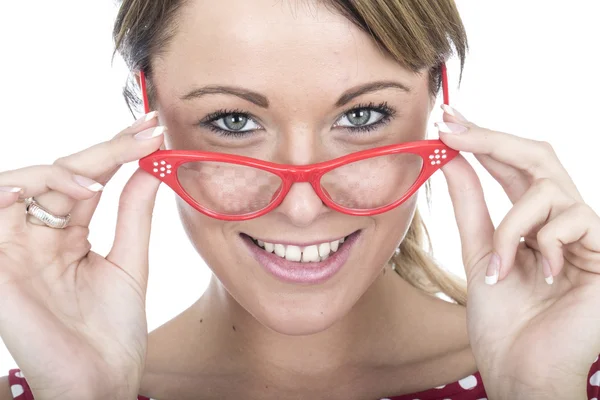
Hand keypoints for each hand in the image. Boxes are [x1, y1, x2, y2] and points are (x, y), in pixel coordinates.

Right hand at [0, 112, 164, 399]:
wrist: (100, 382)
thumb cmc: (112, 331)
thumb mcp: (129, 262)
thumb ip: (134, 214)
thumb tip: (154, 166)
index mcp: (70, 235)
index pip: (89, 180)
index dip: (118, 151)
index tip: (153, 130)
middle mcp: (40, 235)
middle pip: (63, 174)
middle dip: (105, 149)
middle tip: (145, 131)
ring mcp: (16, 248)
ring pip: (26, 182)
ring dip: (66, 169)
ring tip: (102, 176)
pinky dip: (14, 191)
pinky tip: (56, 186)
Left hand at [438, 105, 599, 398]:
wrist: (521, 366)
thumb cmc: (502, 316)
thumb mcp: (479, 248)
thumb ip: (469, 202)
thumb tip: (448, 155)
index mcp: (533, 220)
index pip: (510, 166)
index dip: (481, 139)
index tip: (447, 117)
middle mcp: (562, 219)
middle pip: (537, 155)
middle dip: (492, 138)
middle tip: (453, 127)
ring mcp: (588, 233)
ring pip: (545, 190)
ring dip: (510, 227)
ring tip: (498, 268)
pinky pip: (569, 219)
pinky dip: (539, 244)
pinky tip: (538, 275)